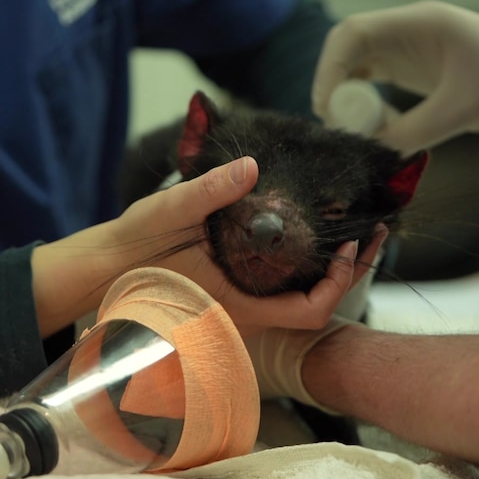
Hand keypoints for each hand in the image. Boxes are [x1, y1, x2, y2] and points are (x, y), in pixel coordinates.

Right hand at [111, 157, 382, 334]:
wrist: (104, 269)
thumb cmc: (134, 247)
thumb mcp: (167, 212)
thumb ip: (207, 191)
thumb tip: (248, 166)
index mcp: (236, 303)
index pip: (308, 311)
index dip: (339, 283)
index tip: (351, 246)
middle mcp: (245, 310)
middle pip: (315, 304)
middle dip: (349, 270)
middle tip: (374, 230)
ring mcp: (240, 302)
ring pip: (299, 295)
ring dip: (329, 266)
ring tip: (352, 228)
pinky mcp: (233, 290)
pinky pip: (279, 285)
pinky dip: (302, 263)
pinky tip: (307, 234)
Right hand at [312, 0, 478, 153]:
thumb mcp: (463, 110)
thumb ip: (415, 131)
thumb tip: (371, 153)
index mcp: (419, 23)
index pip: (354, 33)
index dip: (330, 68)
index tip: (326, 107)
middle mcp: (406, 29)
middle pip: (347, 48)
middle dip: (333, 85)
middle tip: (335, 125)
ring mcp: (405, 47)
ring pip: (354, 66)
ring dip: (346, 97)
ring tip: (355, 131)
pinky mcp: (409, 67)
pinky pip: (370, 81)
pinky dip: (364, 105)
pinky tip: (378, 128)